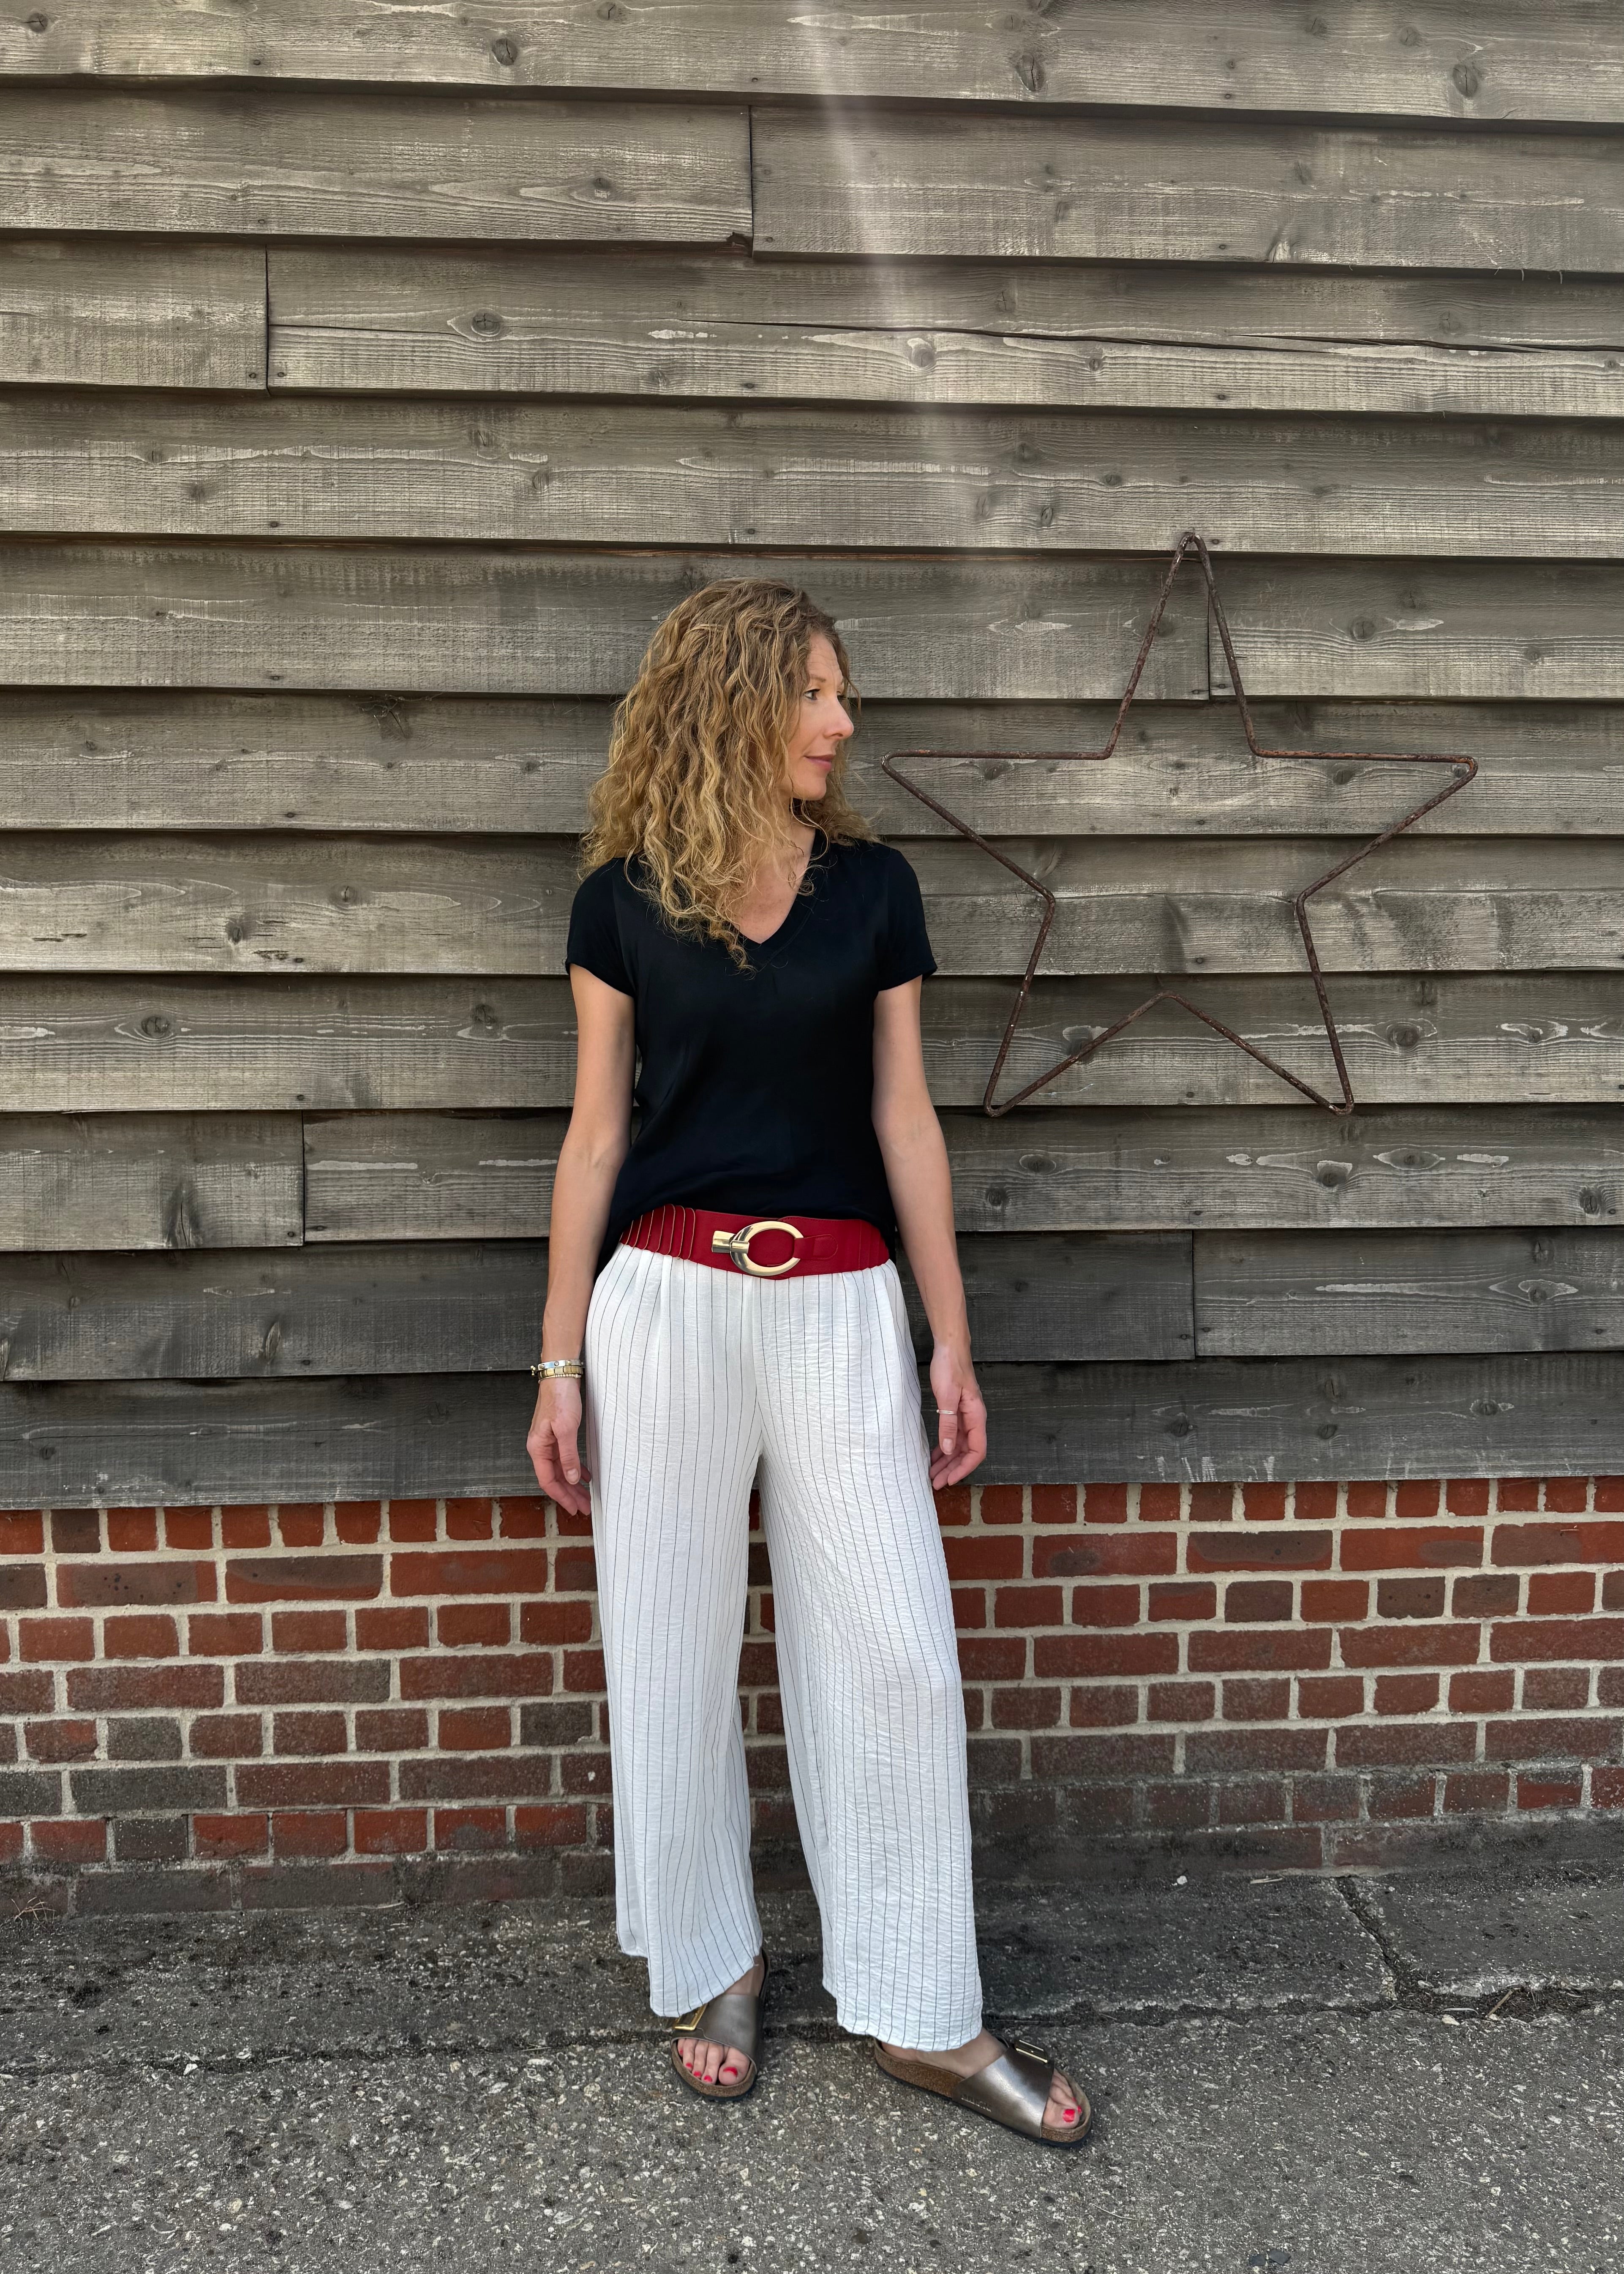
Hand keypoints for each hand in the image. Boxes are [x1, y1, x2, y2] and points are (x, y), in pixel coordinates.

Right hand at [527, 1377, 590, 1516]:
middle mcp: (541, 1447)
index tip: (575, 1508)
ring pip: (561, 1470)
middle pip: (555, 1478)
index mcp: (538, 1448)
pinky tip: (585, 1475)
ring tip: (586, 1496)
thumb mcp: (566, 1429)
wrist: (560, 1375)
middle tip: (585, 1507)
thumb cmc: (560, 1398)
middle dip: (570, 1494)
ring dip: (573, 1484)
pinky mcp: (557, 1435)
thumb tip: (571, 1478)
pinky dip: (575, 1469)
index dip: (562, 1497)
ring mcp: (548, 1442)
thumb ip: (568, 1456)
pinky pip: (565, 1459)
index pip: (548, 1481)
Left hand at [928, 1341, 986, 1487]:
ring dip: (947, 1462)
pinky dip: (944, 1449)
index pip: (977, 1451)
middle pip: (967, 1452)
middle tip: (936, 1483)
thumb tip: (949, 1450)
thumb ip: (948, 1424)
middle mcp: (973, 1419)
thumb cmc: (950, 1368)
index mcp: (976, 1416)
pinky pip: (953, 1436)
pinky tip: (935, 1456)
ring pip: (959, 1447)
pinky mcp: (956, 1412)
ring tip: (933, 1475)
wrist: (949, 1348)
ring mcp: (965, 1417)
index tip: (950, 1479)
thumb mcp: (947, 1397)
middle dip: (953, 1469)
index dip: (964, 1468)